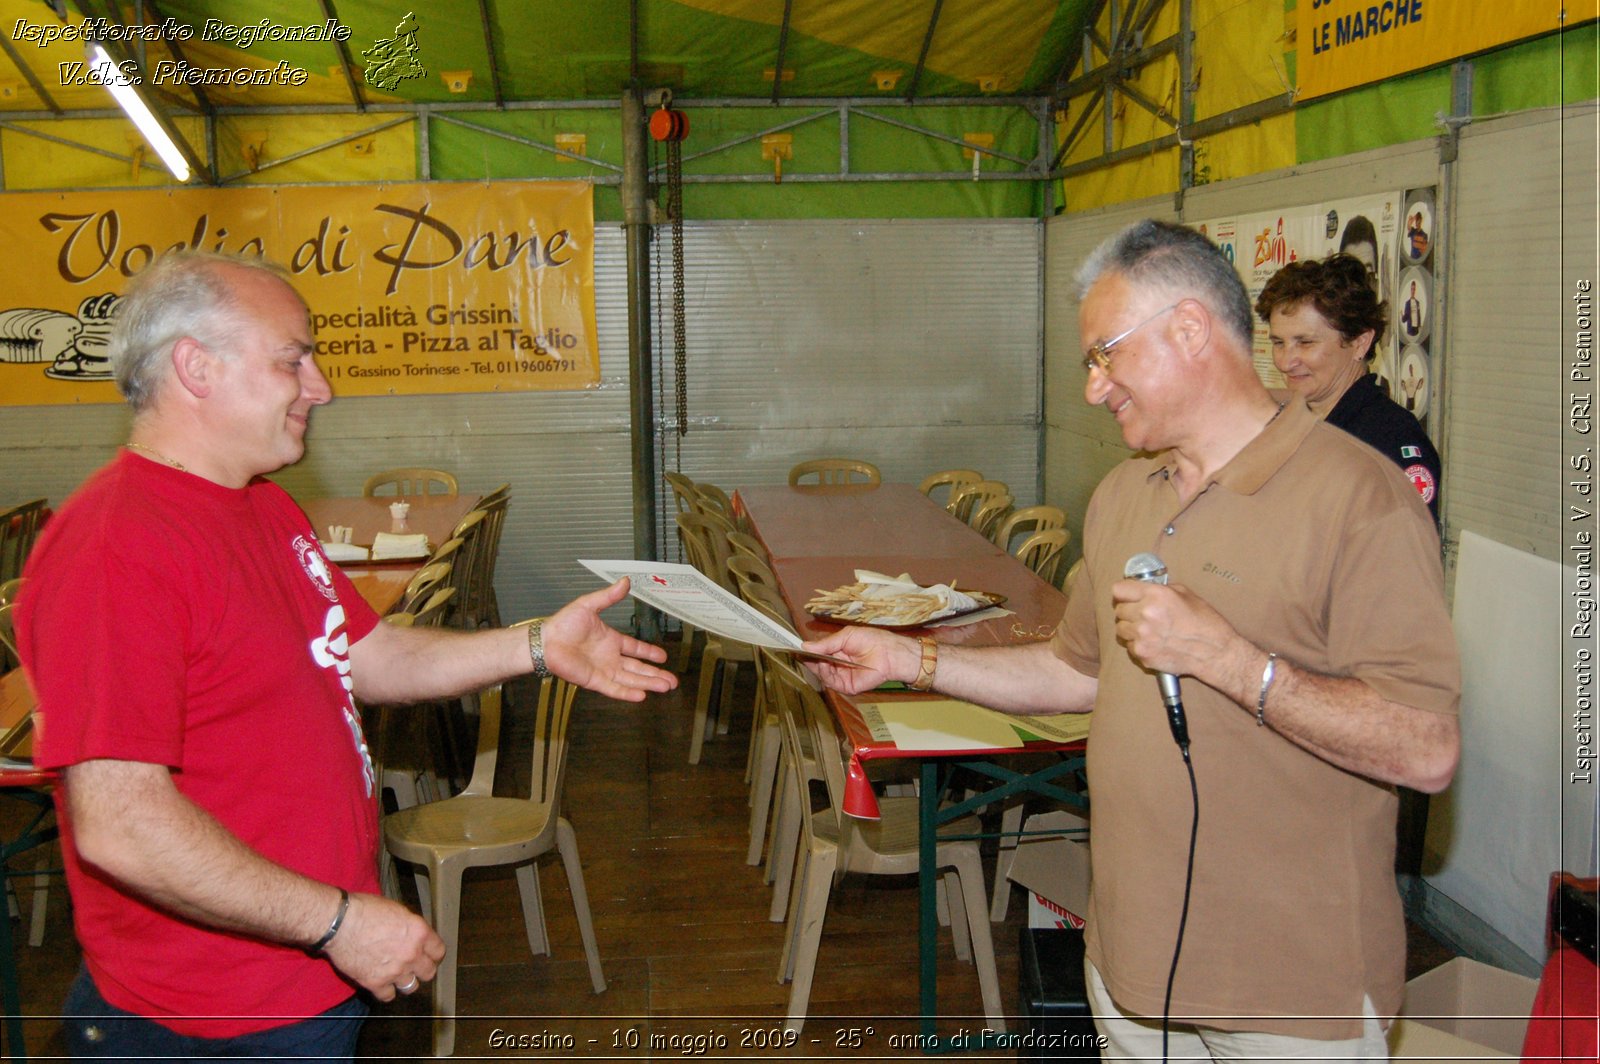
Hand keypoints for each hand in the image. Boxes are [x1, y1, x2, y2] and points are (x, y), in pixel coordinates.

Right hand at [322, 892, 444, 1001]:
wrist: (339, 923)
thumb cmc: (365, 910)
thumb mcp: (397, 910)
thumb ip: (410, 927)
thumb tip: (415, 935)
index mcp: (419, 932)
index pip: (438, 951)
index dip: (433, 954)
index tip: (429, 955)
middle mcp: (411, 954)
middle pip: (429, 972)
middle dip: (422, 969)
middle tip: (414, 966)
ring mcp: (395, 971)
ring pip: (411, 987)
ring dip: (405, 981)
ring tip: (398, 976)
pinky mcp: (375, 983)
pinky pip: (388, 996)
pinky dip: (385, 991)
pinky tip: (382, 984)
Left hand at [542, 578, 678, 700]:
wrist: (546, 641)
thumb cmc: (563, 623)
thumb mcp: (589, 605)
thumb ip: (609, 596)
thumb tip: (625, 581)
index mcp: (611, 640)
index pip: (636, 648)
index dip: (650, 652)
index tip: (664, 657)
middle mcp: (610, 658)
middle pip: (638, 669)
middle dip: (656, 674)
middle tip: (672, 681)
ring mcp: (603, 670)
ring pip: (631, 680)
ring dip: (648, 683)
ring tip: (665, 687)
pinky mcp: (594, 680)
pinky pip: (614, 688)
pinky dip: (627, 693)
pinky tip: (642, 695)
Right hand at [801, 627, 918, 693]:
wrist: (889, 653)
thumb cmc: (872, 640)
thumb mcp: (845, 637)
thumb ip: (825, 643)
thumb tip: (805, 645)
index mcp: (837, 652)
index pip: (818, 653)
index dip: (807, 651)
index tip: (795, 647)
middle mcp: (838, 665)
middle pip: (816, 665)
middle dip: (808, 658)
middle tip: (798, 652)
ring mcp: (841, 677)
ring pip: (821, 674)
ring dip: (815, 665)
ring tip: (814, 656)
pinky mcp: (846, 686)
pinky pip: (830, 681)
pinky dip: (824, 673)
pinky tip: (824, 663)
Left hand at [1110, 578, 1239, 683]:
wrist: (1214, 652)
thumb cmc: (1204, 622)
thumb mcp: (1185, 594)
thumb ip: (1160, 590)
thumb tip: (1143, 590)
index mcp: (1156, 595)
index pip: (1119, 590)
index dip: (1123, 593)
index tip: (1126, 596)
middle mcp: (1146, 613)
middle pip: (1119, 610)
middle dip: (1129, 611)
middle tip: (1143, 615)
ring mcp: (1142, 635)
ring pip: (1120, 629)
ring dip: (1130, 628)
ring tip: (1148, 630)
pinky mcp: (1143, 653)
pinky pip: (1129, 646)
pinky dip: (1138, 644)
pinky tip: (1153, 642)